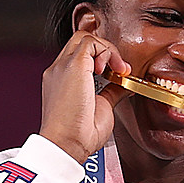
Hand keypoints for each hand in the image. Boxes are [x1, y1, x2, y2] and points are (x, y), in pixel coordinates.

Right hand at [41, 27, 126, 166]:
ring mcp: (62, 66)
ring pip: (85, 37)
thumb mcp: (102, 107)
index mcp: (62, 80)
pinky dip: (107, 51)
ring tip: (118, 70)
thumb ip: (111, 92)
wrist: (67, 144)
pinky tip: (113, 69)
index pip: (81, 55)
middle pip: (81, 41)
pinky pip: (90, 41)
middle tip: (120, 70)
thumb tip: (124, 85)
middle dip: (105, 50)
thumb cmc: (79, 135)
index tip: (117, 76)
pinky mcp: (73, 65)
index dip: (102, 58)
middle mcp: (59, 70)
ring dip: (107, 50)